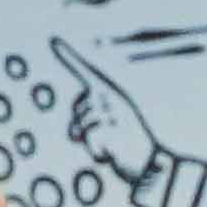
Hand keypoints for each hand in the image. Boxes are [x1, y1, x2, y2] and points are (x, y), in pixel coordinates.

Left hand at [47, 36, 163, 193]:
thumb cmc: (128, 147)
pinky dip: (97, 153)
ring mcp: (115, 115)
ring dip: (89, 141)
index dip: (70, 57)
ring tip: (109, 144)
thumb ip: (88, 125)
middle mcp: (115, 100)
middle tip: (102, 136)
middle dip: (80, 124)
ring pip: (81, 125)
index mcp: (115, 96)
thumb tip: (73, 133)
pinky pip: (91, 142)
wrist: (152, 166)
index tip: (54, 40)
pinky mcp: (113, 131)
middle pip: (78, 107)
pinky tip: (112, 154)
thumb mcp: (108, 131)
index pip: (88, 73)